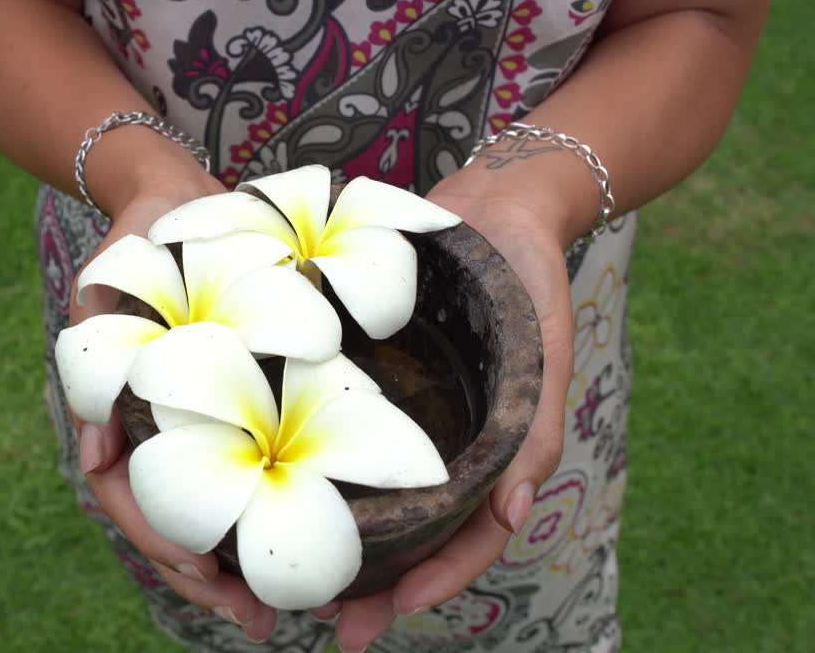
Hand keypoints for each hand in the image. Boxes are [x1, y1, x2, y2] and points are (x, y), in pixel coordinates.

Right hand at [67, 169, 279, 642]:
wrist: (177, 199)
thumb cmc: (141, 239)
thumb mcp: (108, 287)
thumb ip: (96, 354)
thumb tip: (98, 451)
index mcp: (113, 410)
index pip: (125, 496)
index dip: (159, 536)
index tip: (204, 566)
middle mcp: (150, 428)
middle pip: (168, 523)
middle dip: (207, 579)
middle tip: (259, 620)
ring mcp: (190, 424)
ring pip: (208, 512)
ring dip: (241, 565)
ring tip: (288, 608)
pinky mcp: (233, 410)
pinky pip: (245, 476)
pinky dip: (267, 515)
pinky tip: (307, 541)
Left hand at [320, 171, 575, 650]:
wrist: (496, 204)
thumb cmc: (531, 282)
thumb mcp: (544, 355)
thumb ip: (534, 432)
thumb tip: (513, 519)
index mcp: (491, 452)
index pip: (468, 537)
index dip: (434, 580)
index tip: (389, 613)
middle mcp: (445, 443)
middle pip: (412, 530)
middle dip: (376, 583)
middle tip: (330, 624)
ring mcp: (405, 415)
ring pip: (373, 492)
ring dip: (342, 538)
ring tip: (293, 576)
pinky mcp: (368, 379)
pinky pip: (340, 432)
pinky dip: (314, 467)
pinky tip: (269, 485)